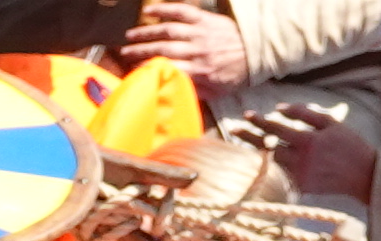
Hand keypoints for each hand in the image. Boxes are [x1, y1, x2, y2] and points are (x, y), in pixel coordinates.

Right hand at [125, 0, 247, 82]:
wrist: (257, 51)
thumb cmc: (235, 74)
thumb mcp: (217, 91)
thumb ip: (194, 91)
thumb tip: (171, 89)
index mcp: (200, 71)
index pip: (168, 68)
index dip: (149, 69)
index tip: (133, 71)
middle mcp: (198, 51)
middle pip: (163, 49)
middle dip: (140, 51)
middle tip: (124, 53)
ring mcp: (201, 33)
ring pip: (168, 30)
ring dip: (147, 32)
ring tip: (130, 36)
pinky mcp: (205, 19)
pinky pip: (182, 11)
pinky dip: (165, 9)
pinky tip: (149, 10)